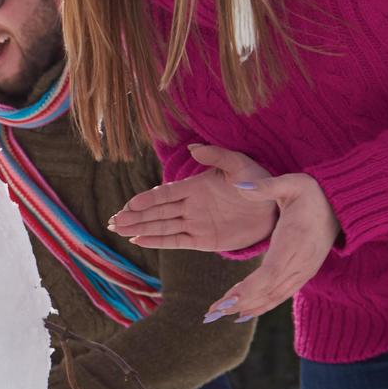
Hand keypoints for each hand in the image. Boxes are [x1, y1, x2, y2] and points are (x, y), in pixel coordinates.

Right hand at [108, 143, 279, 252]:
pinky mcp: (203, 240)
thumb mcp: (240, 165)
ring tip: (118, 229)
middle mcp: (191, 205)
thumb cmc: (257, 182)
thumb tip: (194, 147)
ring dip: (140, 227)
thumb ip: (217, 156)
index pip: (166, 194)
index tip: (130, 204)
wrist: (274, 208)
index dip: (147, 200)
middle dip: (135, 216)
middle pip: (157, 212)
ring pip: (162, 226)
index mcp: (196, 187)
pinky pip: (176, 240)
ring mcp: (195, 223)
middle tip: (113, 221)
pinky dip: (158, 241)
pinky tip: (139, 240)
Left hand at [204, 174, 340, 323]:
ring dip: (247, 308)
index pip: (271, 272)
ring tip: (220, 315)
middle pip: (269, 290)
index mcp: (295, 240)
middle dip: (240, 303)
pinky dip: (262, 305)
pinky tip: (242, 313)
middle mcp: (301, 261)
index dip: (250, 288)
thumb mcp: (292, 183)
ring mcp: (304, 270)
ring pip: (274, 296)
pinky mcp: (304, 274)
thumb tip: (239, 185)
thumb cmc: (313, 192)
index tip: (228, 300)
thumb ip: (265, 186)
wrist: (340, 206)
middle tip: (212, 313)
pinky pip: (281, 294)